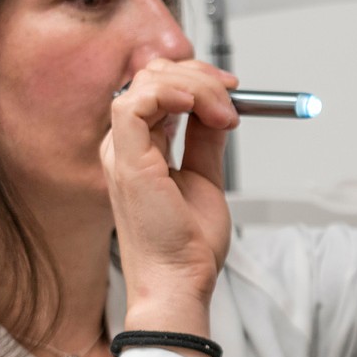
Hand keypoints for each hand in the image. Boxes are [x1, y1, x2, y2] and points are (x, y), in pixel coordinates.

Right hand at [101, 59, 239, 331]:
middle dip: (200, 76)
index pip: (158, 89)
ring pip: (146, 83)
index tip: (234, 91)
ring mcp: (120, 152)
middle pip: (151, 78)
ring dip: (195, 85)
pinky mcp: (125, 161)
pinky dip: (168, 93)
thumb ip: (206, 141)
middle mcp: (124, 146)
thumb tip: (218, 110)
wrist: (181, 280)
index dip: (196, 79)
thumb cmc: (188, 245)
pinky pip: (133, 104)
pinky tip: (196, 105)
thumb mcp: (206, 178)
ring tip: (225, 114)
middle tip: (235, 96)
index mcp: (139, 149)